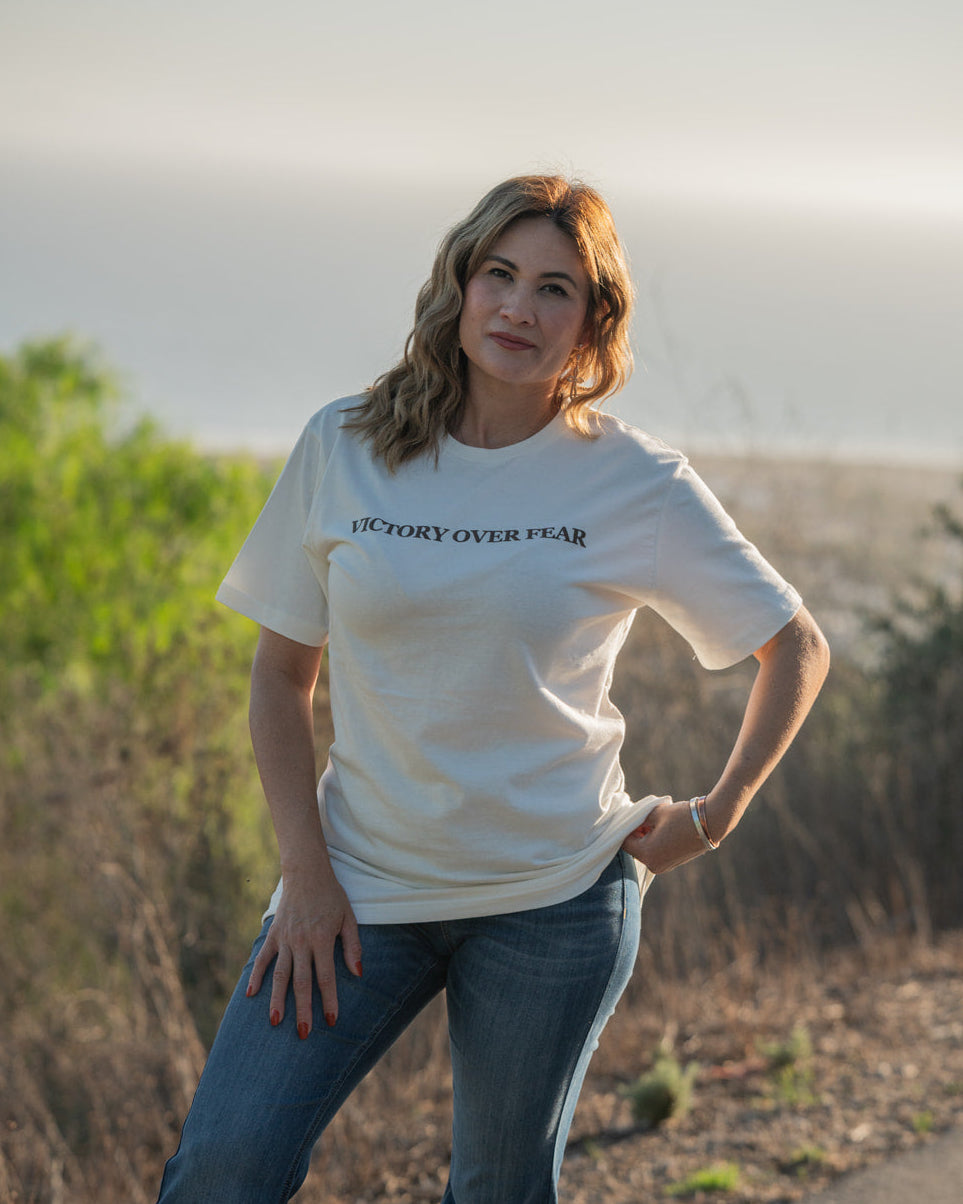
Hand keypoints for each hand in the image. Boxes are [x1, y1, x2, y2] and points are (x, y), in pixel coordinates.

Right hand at [245, 871, 361, 1038]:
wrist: (306, 872)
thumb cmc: (331, 896)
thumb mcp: (348, 917)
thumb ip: (353, 945)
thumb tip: (358, 973)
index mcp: (322, 938)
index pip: (326, 976)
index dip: (329, 1000)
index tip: (331, 1021)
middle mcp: (302, 941)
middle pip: (301, 981)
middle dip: (303, 1009)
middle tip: (304, 1034)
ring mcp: (285, 938)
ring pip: (280, 974)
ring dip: (277, 999)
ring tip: (275, 1022)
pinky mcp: (273, 934)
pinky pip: (263, 958)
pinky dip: (255, 976)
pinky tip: (250, 995)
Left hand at [621, 799, 708, 874]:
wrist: (712, 823)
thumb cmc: (681, 816)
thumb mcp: (655, 813)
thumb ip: (638, 819)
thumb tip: (630, 821)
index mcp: (646, 853)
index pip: (624, 842)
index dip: (625, 828)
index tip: (630, 816)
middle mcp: (653, 865)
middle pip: (634, 848)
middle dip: (635, 833)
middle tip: (642, 817)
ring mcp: (664, 867)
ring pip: (645, 851)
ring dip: (645, 838)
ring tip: (653, 822)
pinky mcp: (673, 864)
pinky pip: (656, 854)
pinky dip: (654, 843)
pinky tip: (662, 829)